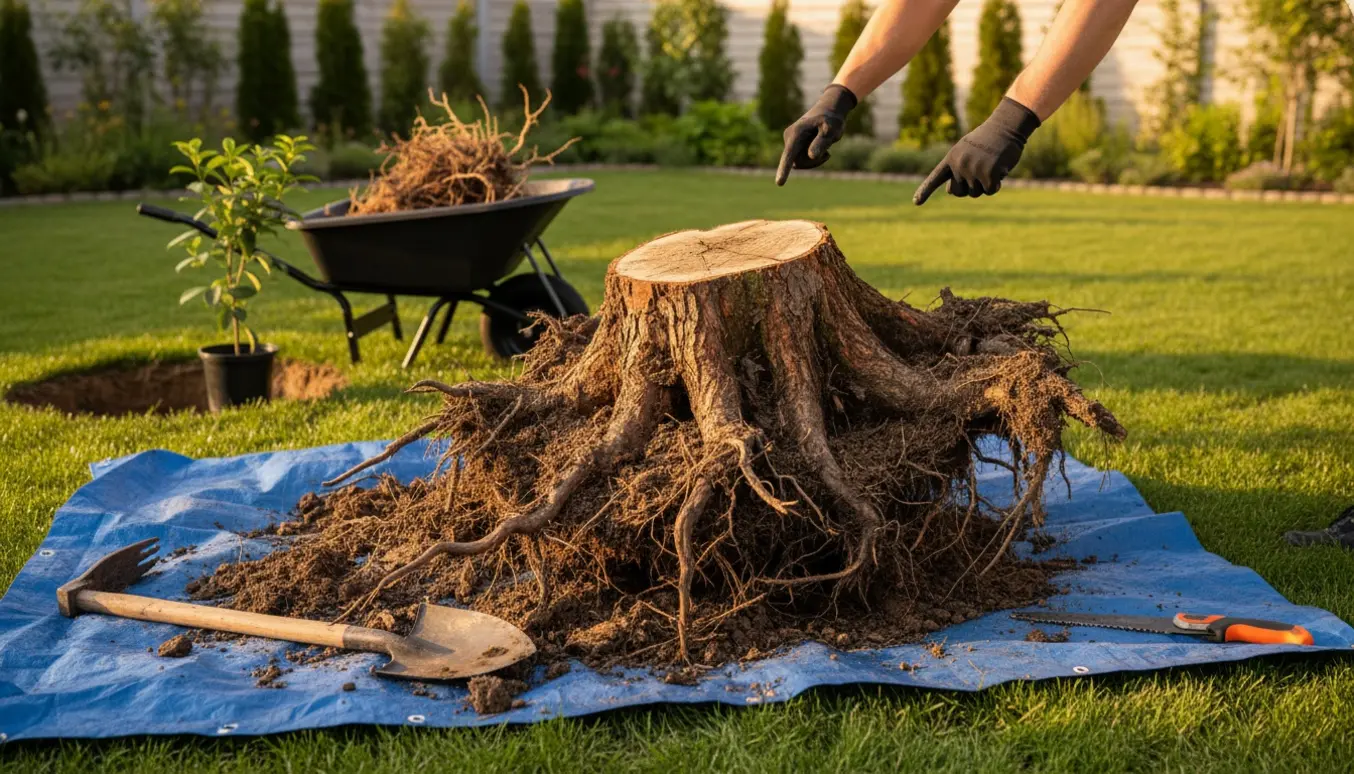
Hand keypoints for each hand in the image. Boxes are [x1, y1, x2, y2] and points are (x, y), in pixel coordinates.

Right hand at [775, 85, 857, 185]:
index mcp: (797, 132)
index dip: (784, 168)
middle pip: (797, 162)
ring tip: (826, 151)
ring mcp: (790, 143)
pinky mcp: (793, 148)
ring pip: (799, 164)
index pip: (790, 153)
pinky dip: (812, 161)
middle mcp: (789, 137)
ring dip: (814, 162)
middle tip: (829, 153)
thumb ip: (821, 142)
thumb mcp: (831, 130)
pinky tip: (821, 152)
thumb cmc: (832, 120)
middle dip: (813, 162)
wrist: (828, 112)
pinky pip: (800, 163)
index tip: (780, 183)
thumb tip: (811, 156)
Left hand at [913, 97, 1040, 204]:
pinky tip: (1000, 169)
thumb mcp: (967, 150)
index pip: (935, 178)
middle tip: (979, 171)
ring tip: (991, 164)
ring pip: (975, 193)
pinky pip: (990, 191)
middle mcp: (959, 165)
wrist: (1005, 126)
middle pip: (958, 193)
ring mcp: (973, 169)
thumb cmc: (988, 139)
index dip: (925, 191)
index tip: (916, 202)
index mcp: (951, 158)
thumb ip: (957, 168)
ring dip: (985, 184)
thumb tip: (951, 191)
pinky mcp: (988, 174)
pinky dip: (996, 185)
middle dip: (969, 188)